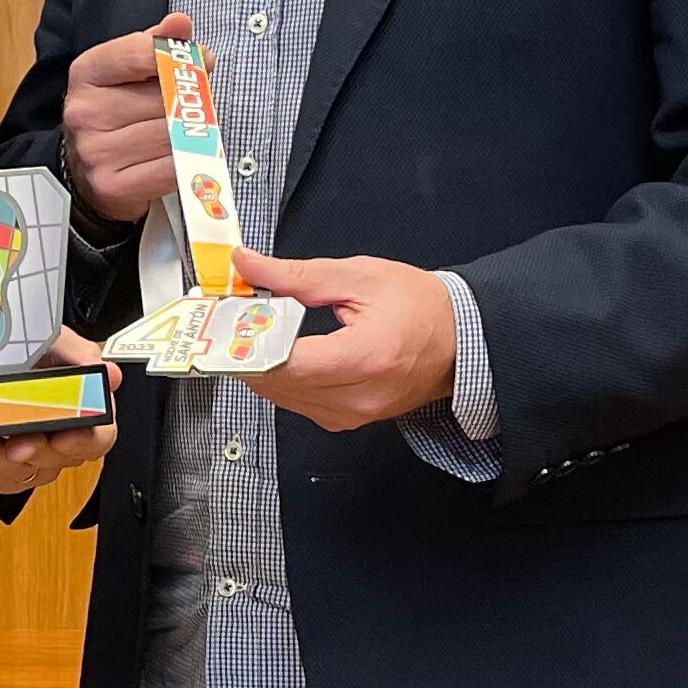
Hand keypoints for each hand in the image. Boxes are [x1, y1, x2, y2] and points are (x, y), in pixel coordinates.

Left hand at [0, 331, 119, 497]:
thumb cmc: (31, 356)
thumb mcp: (55, 342)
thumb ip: (78, 354)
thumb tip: (107, 373)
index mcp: (81, 413)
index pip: (97, 437)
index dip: (83, 439)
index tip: (63, 436)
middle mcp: (58, 442)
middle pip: (55, 459)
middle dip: (32, 452)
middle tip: (14, 446)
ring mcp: (28, 459)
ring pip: (16, 471)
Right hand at [58, 15, 182, 225]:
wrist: (88, 173)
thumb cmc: (116, 115)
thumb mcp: (127, 72)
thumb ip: (154, 45)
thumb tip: (180, 23)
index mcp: (86, 73)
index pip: (138, 52)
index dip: (177, 56)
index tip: (201, 60)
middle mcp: (83, 111)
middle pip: (162, 98)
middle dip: (187, 101)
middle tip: (194, 105)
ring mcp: (95, 151)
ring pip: (170, 134)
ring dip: (188, 133)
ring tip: (185, 132)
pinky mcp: (111, 184)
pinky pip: (170, 168)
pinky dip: (184, 162)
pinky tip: (178, 157)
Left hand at [236, 248, 458, 434]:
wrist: (461, 338)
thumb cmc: (422, 307)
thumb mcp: (359, 277)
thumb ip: (297, 276)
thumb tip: (249, 266)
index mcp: (365, 358)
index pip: (285, 363)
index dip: (248, 343)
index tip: (226, 322)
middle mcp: (359, 396)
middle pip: (278, 385)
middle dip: (249, 353)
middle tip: (233, 322)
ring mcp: (355, 414)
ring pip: (284, 399)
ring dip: (263, 369)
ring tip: (256, 335)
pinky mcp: (350, 420)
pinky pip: (301, 405)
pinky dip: (284, 382)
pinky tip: (281, 356)